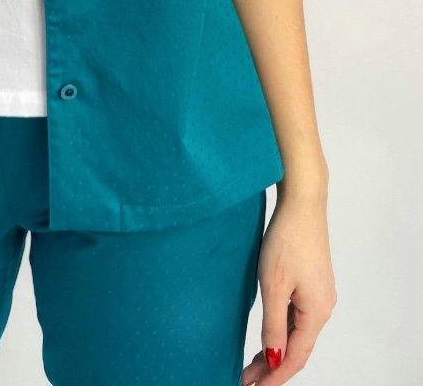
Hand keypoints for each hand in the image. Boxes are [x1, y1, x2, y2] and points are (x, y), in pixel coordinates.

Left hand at [242, 186, 336, 383]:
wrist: (302, 202)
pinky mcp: (313, 282)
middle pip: (298, 348)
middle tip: (246, 379)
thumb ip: (273, 325)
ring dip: (276, 349)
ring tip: (252, 363)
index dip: (274, 376)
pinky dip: (281, 329)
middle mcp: (323, 307)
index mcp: (317, 312)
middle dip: (272, 366)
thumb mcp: (273, 285)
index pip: (295, 357)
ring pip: (297, 332)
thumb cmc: (286, 239)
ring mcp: (320, 294)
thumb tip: (274, 359)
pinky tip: (267, 334)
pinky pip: (298, 316)